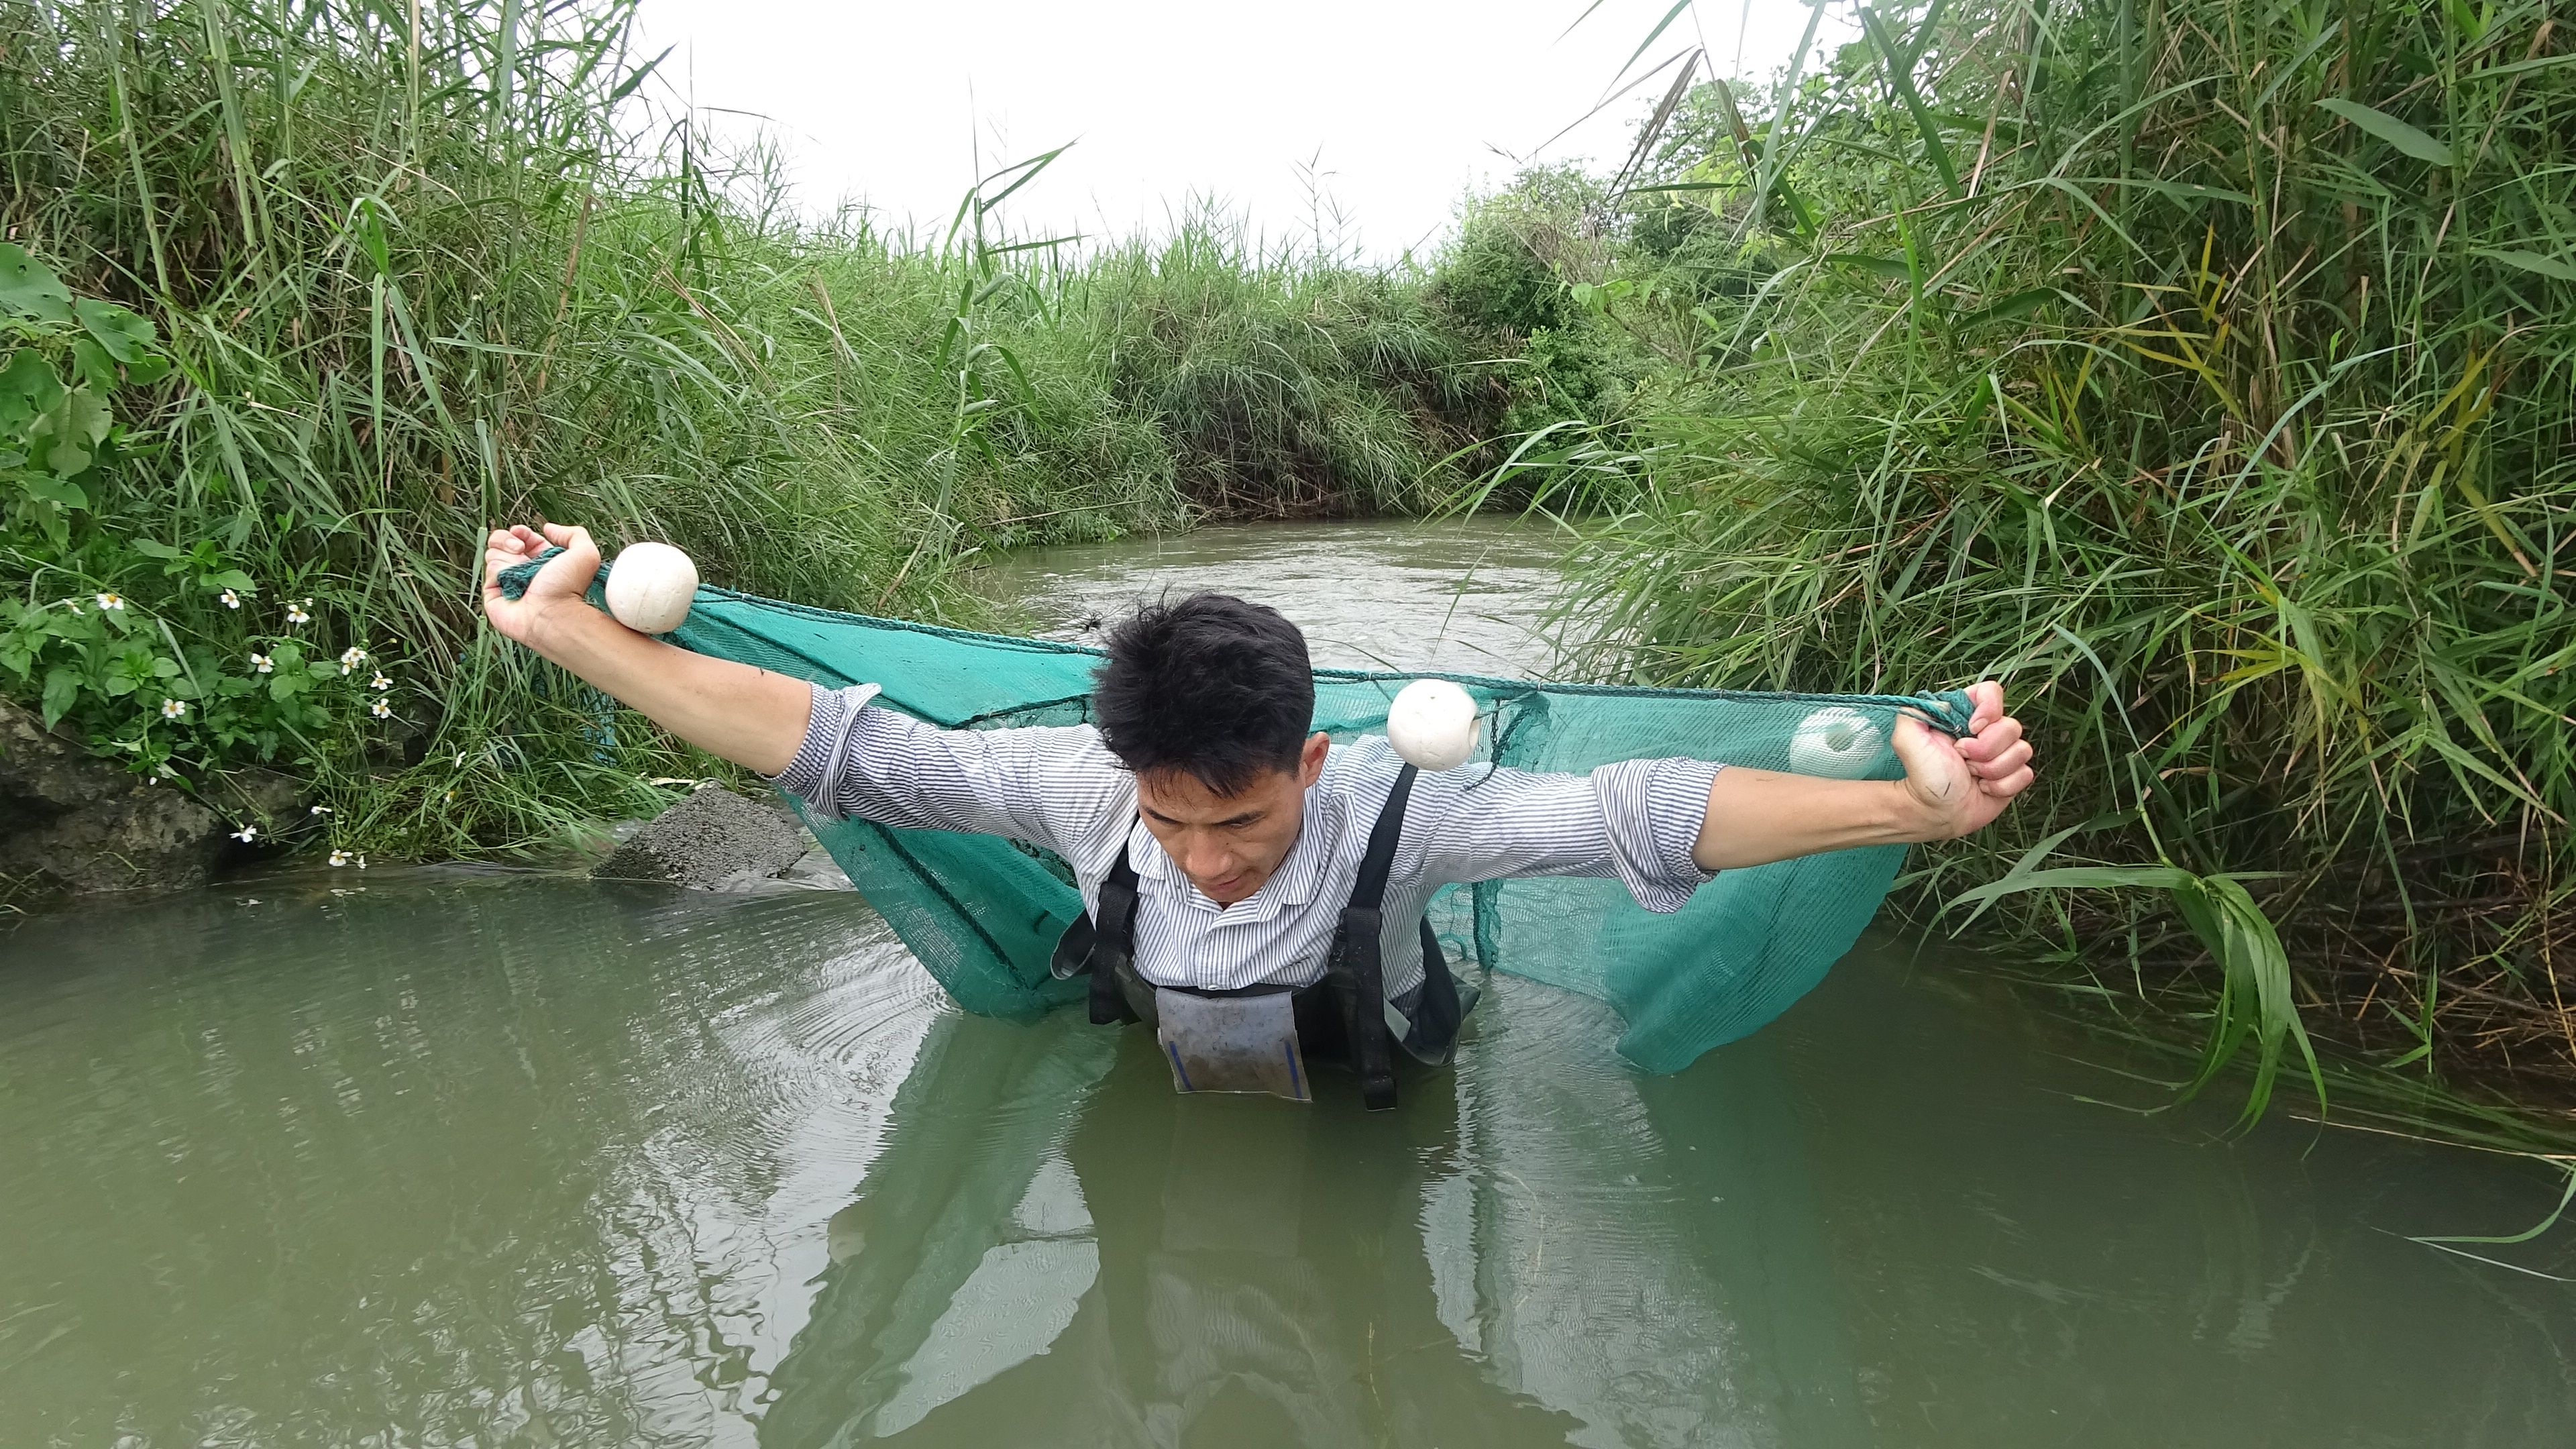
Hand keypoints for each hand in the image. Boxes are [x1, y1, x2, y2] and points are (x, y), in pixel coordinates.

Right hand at [480, 522, 599, 646]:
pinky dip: (501, 572)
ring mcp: (507, 582)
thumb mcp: (585, 553)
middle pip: (501, 542)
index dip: (519, 532)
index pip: (521, 538)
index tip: (521, 533)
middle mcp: (522, 571)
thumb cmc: (570, 587)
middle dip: (508, 540)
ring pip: (493, 554)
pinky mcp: (493, 594)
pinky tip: (512, 581)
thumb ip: (573, 534)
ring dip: (509, 558)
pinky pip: (490, 571)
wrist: (553, 615)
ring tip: (521, 570)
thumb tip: (548, 528)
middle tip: (519, 548)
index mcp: (541, 561)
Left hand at [1891, 680, 2035, 839]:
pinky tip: (1983, 788)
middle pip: (2011, 726)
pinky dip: (2002, 786)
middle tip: (1963, 760)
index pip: (1991, 692)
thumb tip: (1944, 703)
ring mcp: (2004, 752)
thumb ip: (1915, 712)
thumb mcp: (1907, 739)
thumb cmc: (1923, 775)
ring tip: (1971, 776)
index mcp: (1966, 714)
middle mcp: (1988, 730)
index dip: (1989, 708)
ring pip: (2022, 751)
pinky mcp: (2014, 775)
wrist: (1935, 812)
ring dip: (1992, 769)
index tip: (1972, 727)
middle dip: (1985, 749)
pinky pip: (2025, 774)